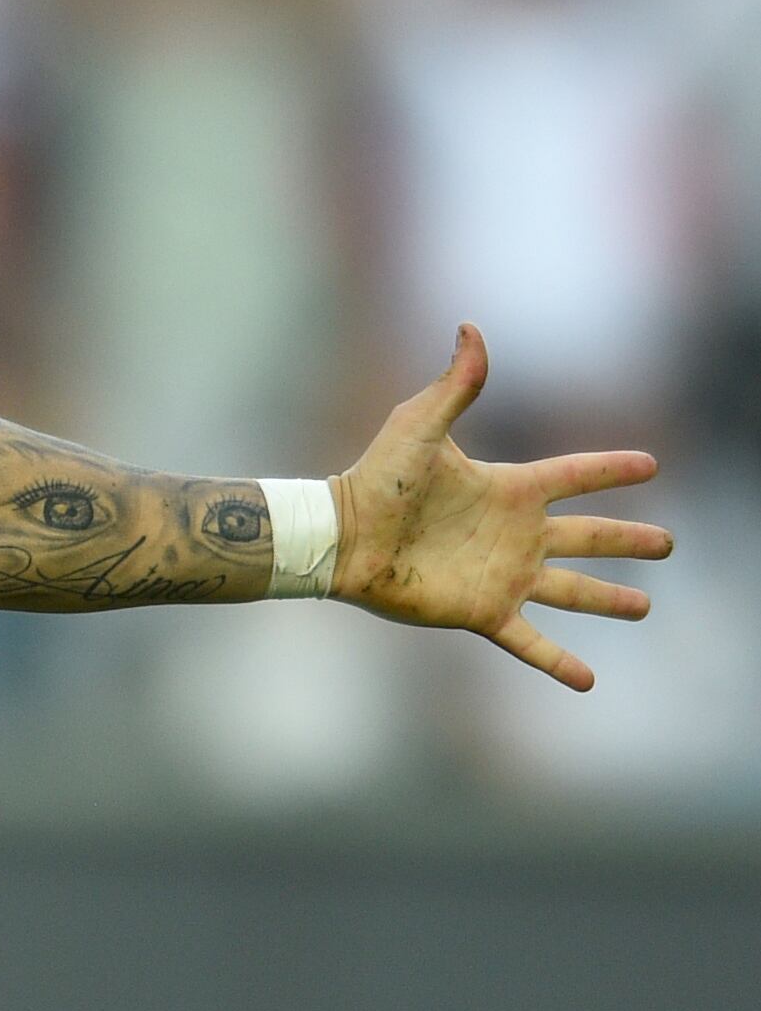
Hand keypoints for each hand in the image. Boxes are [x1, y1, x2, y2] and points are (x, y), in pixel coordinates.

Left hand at [332, 324, 670, 690]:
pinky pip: (530, 642)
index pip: (573, 476)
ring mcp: (501, 575)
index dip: (610, 470)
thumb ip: (455, 384)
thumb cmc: (376, 479)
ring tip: (644, 607)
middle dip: (627, 539)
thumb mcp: (419, 426)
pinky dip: (558, 663)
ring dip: (608, 600)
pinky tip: (588, 682)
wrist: (342, 536)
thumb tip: (472, 328)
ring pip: (571, 591)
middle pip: (586, 537)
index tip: (651, 464)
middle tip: (667, 543)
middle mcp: (513, 535)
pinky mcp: (482, 611)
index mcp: (507, 490)